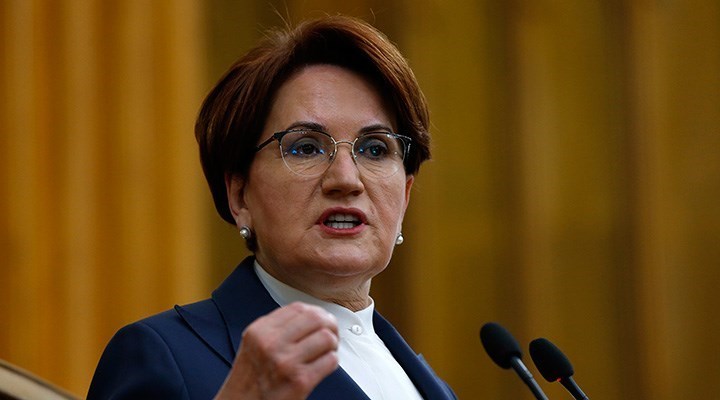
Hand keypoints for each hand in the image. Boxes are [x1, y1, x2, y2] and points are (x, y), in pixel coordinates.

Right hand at [214, 302, 339, 399]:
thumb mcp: (254, 343)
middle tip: (331, 333)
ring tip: (327, 351)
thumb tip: (309, 314)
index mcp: (260, 331)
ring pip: (326, 338)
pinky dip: (331, 361)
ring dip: (332, 344)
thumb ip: (276, 327)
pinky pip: (330, 361)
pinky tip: (323, 365)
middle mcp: (271, 344)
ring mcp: (286, 362)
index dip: (315, 312)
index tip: (321, 319)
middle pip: (316, 318)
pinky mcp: (300, 381)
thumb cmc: (250, 378)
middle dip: (329, 325)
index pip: (298, 308)